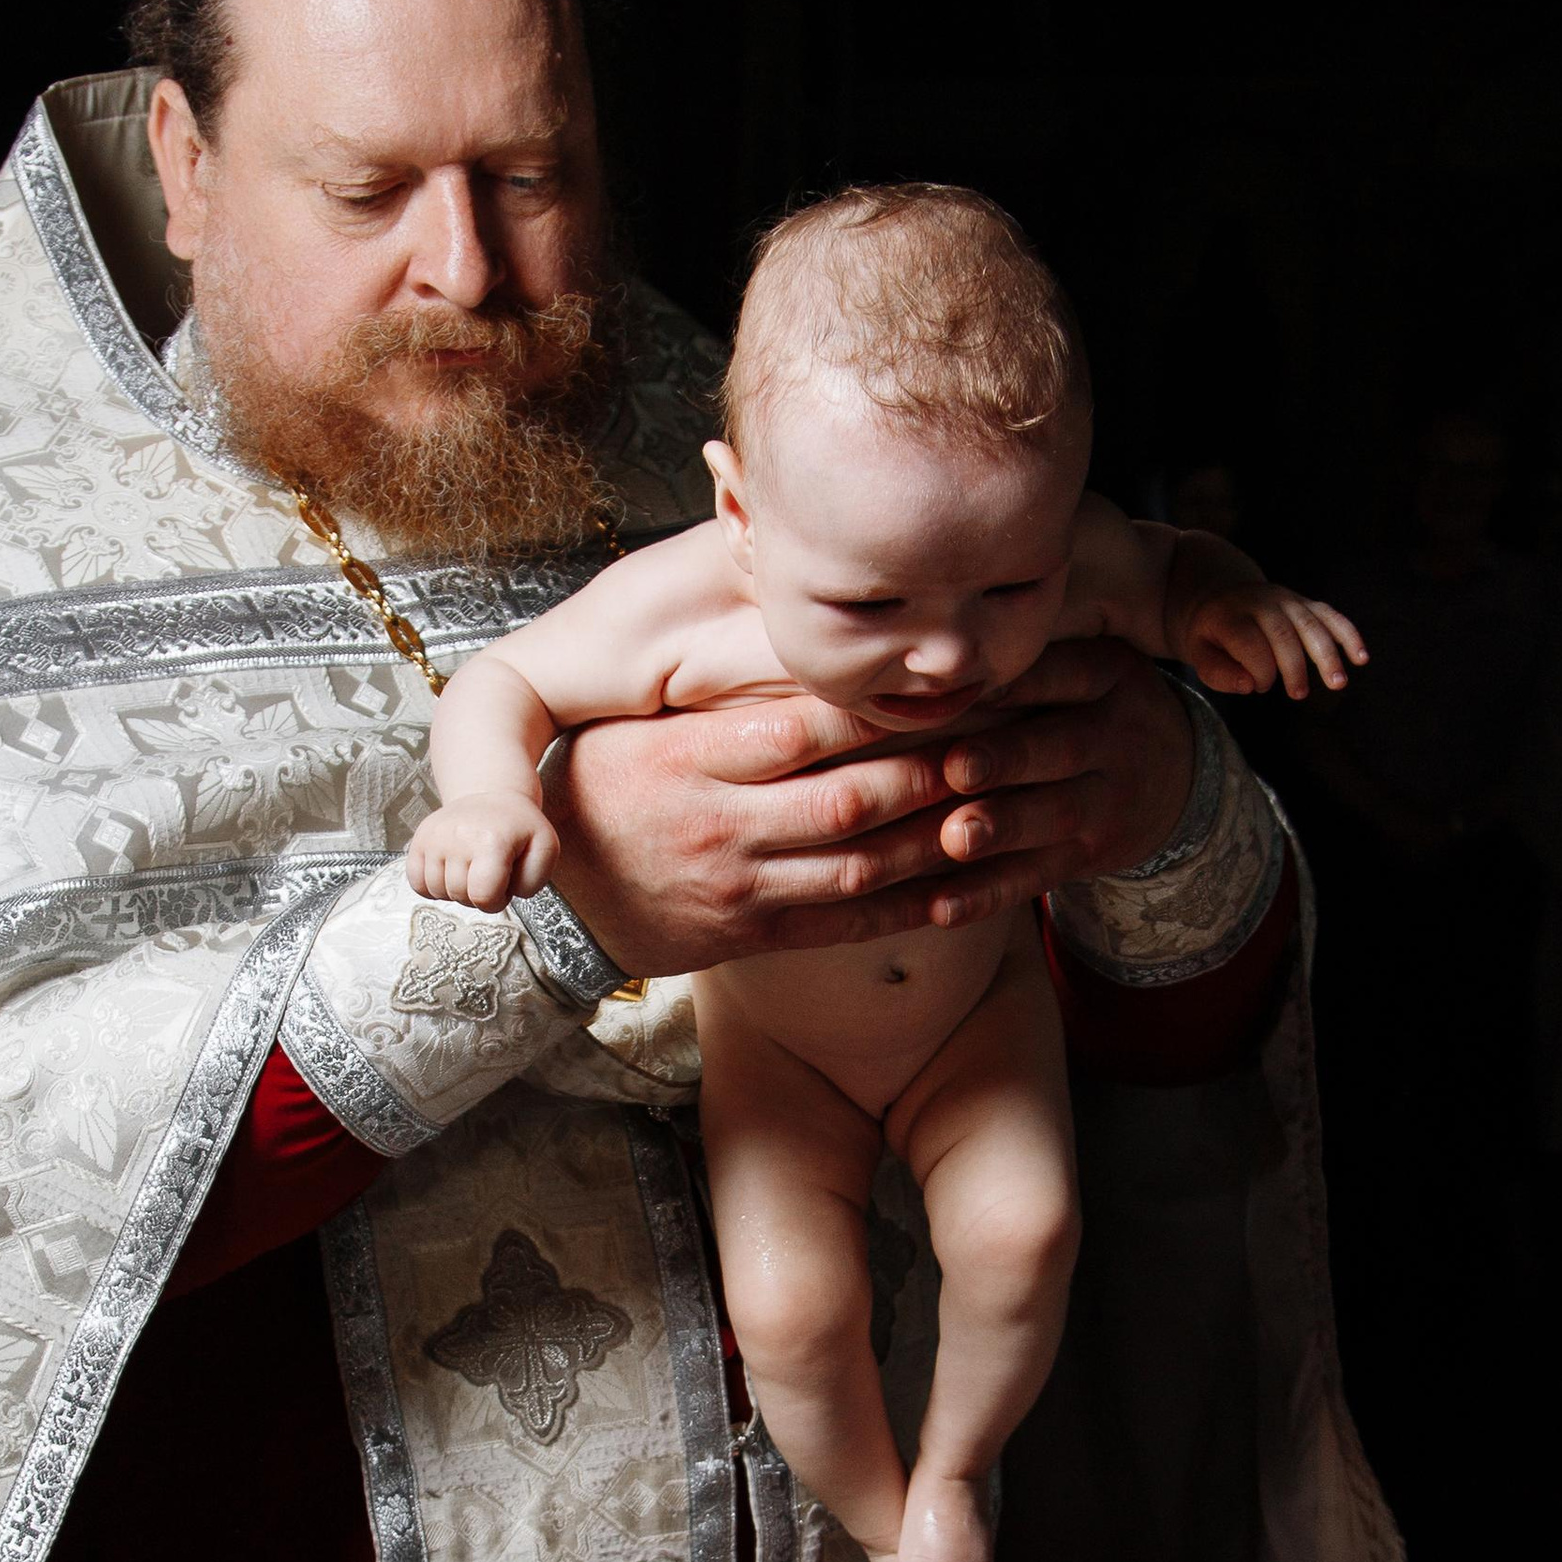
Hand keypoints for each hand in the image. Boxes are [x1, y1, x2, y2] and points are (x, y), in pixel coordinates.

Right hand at [406, 794, 558, 909]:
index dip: (497, 901)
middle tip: (488, 874)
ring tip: (470, 870)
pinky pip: (416, 883)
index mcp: (491, 841)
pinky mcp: (419, 840)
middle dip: (478, 896)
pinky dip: (432, 885)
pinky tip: (450, 871)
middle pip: (460, 897)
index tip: (503, 887)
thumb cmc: (518, 826)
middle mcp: (457, 837)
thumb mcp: (545, 848)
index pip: (484, 897)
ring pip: (437, 892)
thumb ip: (534, 880)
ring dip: (455, 891)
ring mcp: (434, 838)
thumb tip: (506, 893)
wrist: (490, 794)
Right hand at [545, 638, 1201, 976]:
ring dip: (938, 836)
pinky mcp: (758, 935)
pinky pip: (850, 924)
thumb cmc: (601, 790)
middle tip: (1002, 734)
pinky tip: (968, 880)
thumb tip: (792, 626)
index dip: (878, 706)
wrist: (559, 904)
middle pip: (848, 797)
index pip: (798, 728)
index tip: (938, 679)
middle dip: (932, 767)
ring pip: (861, 864)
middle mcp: (716, 828)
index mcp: (683, 762)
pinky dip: (915, 905)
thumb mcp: (631, 726)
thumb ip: (709, 690)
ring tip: (1002, 801)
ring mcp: (741, 888)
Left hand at [1180, 584, 1368, 700]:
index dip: (1259, 670)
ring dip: (1327, 654)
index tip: (1260, 687)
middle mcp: (1262, 603)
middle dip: (1294, 665)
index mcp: (1230, 616)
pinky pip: (1330, 615)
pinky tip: (1361, 658)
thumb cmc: (1211, 634)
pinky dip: (1348, 635)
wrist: (1219, 593)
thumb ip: (1218, 673)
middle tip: (1298, 694)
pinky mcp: (1305, 603)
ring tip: (1337, 683)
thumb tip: (1250, 686)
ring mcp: (1287, 600)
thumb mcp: (1199, 653)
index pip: (1250, 643)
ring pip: (1311, 624)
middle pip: (1283, 633)